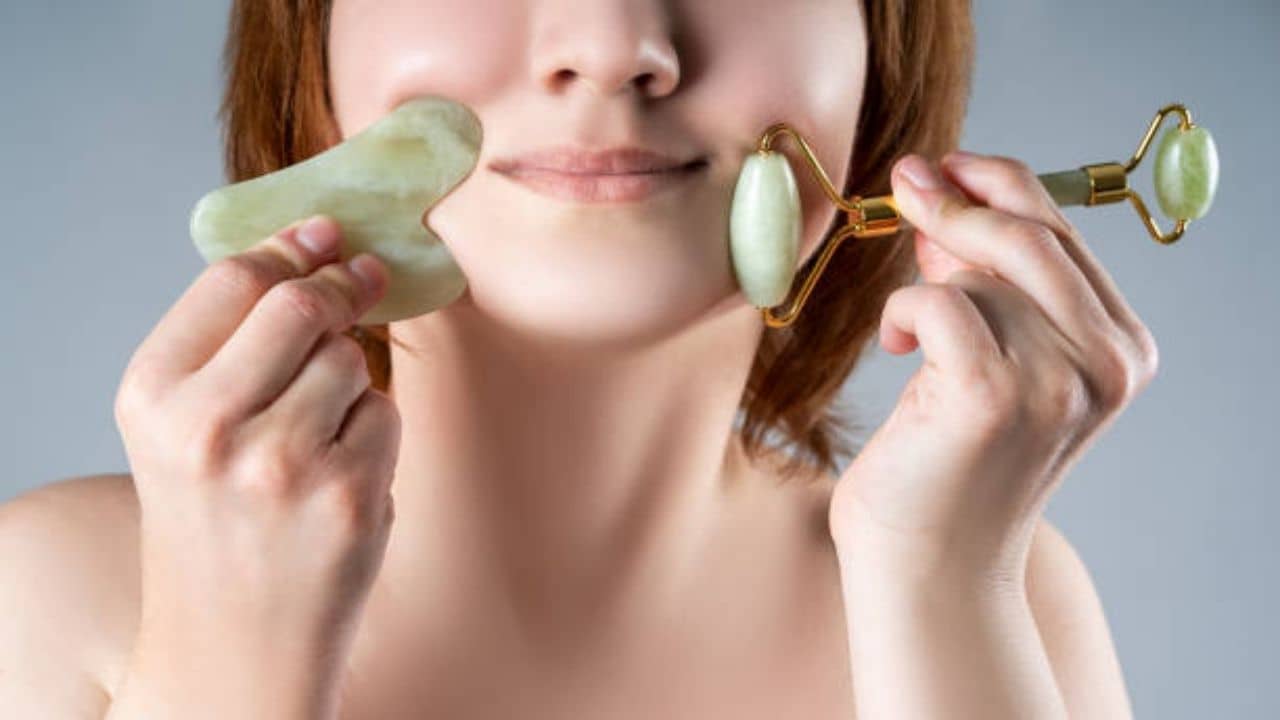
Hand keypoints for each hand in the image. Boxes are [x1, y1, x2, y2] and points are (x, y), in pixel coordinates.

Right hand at [112, 216, 398, 707]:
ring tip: (315, 433)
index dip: (290, 246)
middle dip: (341, 283)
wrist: (232, 643)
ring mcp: (281, 464)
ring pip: (351, 358)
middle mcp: (208, 426)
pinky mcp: (348, 495)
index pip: (233, 279)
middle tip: (362, 276)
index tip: (325, 233)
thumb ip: (230, 342)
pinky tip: (338, 475)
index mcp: (152, 397)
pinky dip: (373, 431)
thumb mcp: (182, 430)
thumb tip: (319, 245)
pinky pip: (384, 414)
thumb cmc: (212, 523)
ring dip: (349, 378)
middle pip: (301, 304)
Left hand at [828, 151, 1158, 581]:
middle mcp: (1107, 363)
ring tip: (907, 342)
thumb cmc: (949, 459)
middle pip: (1027, 234)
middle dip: (956, 200)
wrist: (932, 562)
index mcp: (1122, 350)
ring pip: (975, 276)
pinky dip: (901, 313)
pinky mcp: (994, 394)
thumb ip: (984, 281)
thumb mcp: (986, 354)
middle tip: (904, 183)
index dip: (997, 185)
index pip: (1062, 232)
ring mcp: (1057, 380)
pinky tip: (895, 350)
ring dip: (923, 292)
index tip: (944, 165)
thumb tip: (943, 197)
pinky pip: (936, 301)